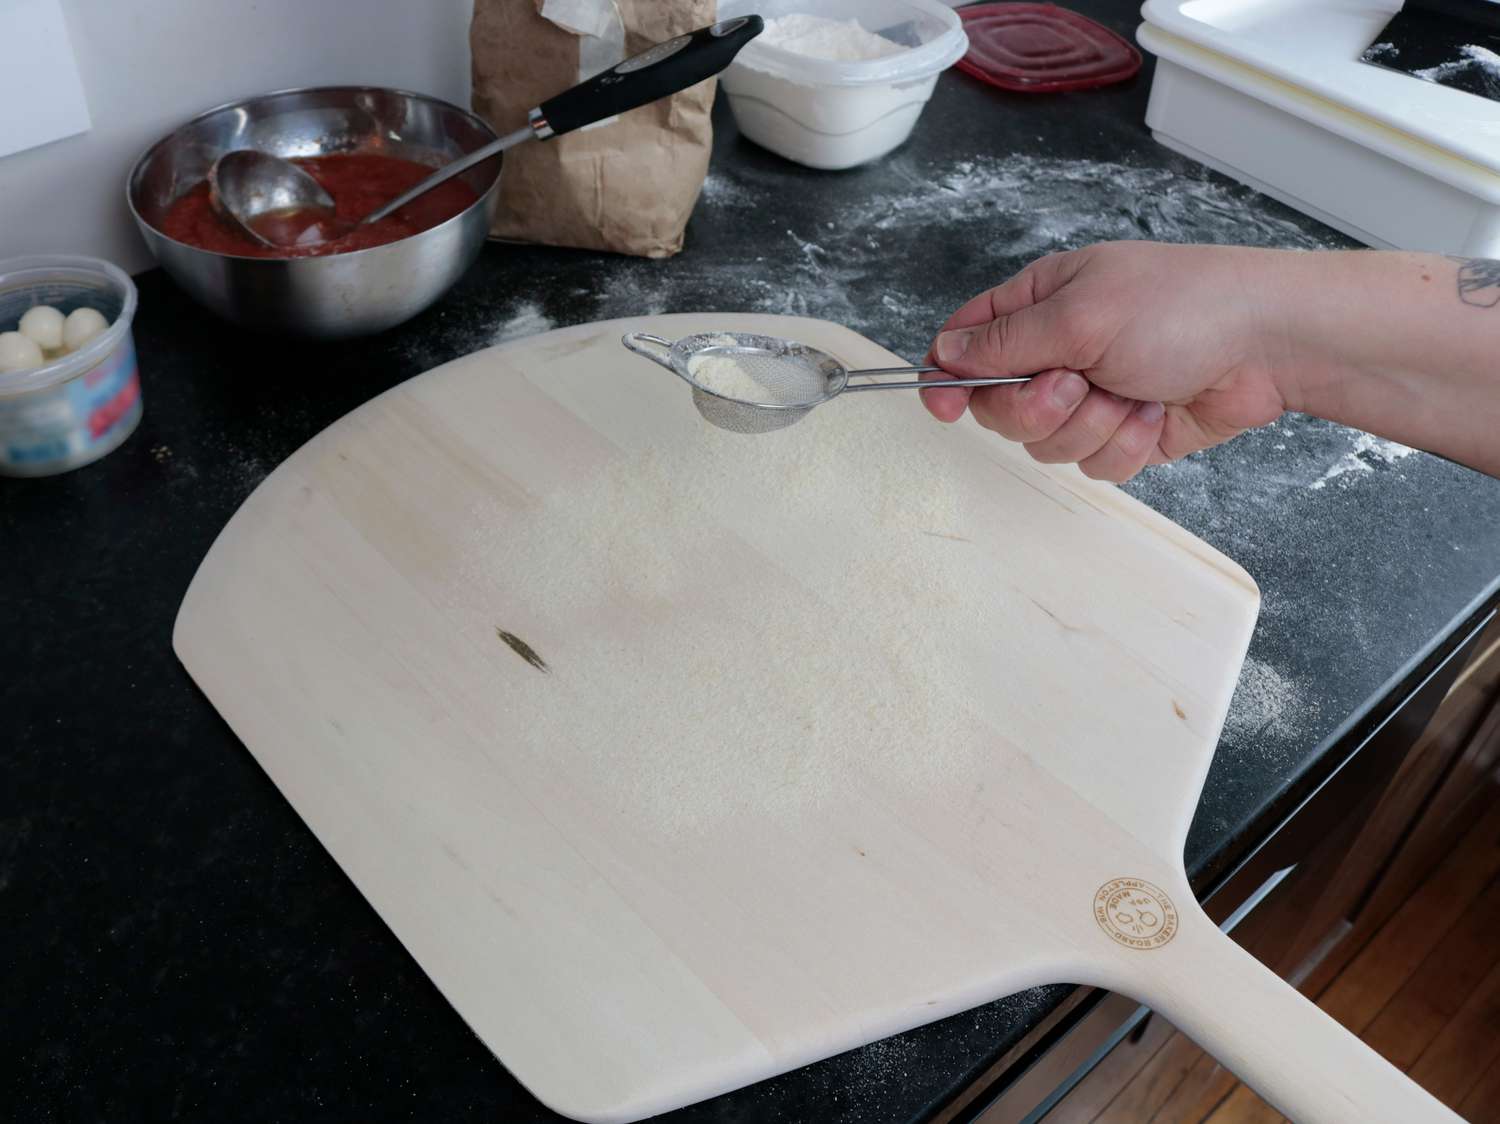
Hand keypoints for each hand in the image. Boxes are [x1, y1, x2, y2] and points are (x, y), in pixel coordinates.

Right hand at [923, 241, 1289, 481]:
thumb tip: (945, 353)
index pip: (966, 344)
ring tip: (1131, 392)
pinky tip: (1155, 412)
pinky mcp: (1123, 434)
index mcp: (1041, 304)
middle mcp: (1060, 350)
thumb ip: (1004, 342)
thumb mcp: (1080, 314)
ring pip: (1046, 444)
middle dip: (1037, 408)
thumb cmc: (1185, 305)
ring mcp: (1092, 395)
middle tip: (1076, 384)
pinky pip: (1093, 464)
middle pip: (999, 408)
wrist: (1268, 345)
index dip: (948, 378)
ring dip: (1090, 426)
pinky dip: (1124, 444)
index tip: (943, 406)